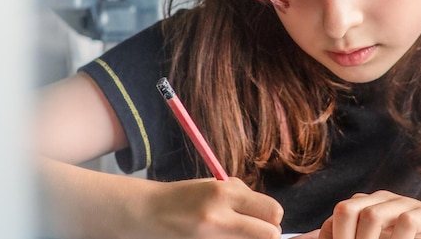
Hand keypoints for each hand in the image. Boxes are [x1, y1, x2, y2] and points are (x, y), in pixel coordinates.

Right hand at [125, 177, 283, 238]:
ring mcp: (212, 238)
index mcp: (224, 192)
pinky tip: (221, 238)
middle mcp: (220, 217)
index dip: (272, 216)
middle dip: (267, 232)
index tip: (265, 217)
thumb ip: (243, 198)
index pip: (273, 211)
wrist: (147, 213)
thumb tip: (271, 214)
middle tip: (254, 230)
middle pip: (269, 234)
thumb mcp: (215, 186)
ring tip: (233, 232)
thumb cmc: (184, 197)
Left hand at [311, 191, 420, 238]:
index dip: (328, 236)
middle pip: (347, 208)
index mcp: (366, 205)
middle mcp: (380, 201)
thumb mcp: (382, 237)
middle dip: (342, 235)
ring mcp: (402, 205)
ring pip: (372, 214)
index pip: (336, 216)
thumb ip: (356, 235)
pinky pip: (406, 222)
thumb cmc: (411, 234)